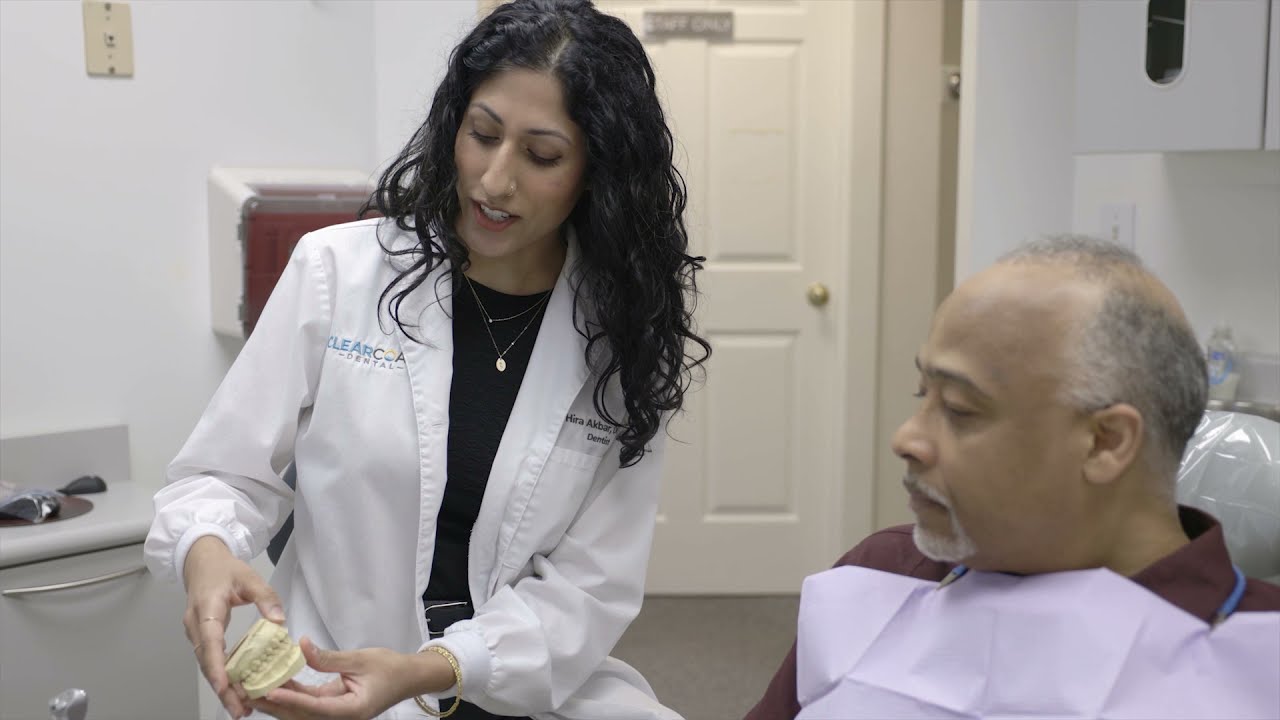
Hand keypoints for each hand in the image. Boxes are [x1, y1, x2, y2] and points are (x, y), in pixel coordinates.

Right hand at [182, 535, 285, 719]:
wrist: (201, 561)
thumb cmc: (224, 568)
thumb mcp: (249, 576)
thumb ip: (265, 597)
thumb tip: (279, 622)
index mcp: (206, 608)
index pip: (210, 641)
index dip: (217, 666)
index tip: (224, 686)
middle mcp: (196, 625)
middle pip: (207, 662)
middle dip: (221, 687)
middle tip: (238, 709)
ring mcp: (196, 632)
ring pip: (207, 664)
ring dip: (221, 686)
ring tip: (240, 707)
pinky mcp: (201, 637)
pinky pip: (210, 659)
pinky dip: (221, 675)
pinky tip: (235, 689)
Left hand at [248, 637, 457, 719]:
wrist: (409, 678)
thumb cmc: (391, 669)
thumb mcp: (360, 659)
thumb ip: (328, 657)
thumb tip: (301, 646)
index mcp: (352, 711)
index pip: (315, 707)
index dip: (291, 700)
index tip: (270, 691)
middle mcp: (340, 718)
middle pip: (301, 715)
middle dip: (274, 703)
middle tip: (248, 690)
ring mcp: (335, 714)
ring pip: (300, 712)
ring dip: (276, 701)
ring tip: (251, 689)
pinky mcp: (331, 706)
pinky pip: (306, 703)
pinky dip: (289, 694)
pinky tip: (272, 684)